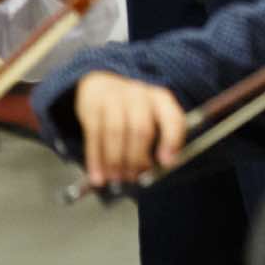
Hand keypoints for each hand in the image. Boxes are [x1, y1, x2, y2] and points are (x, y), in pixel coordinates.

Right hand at [72, 71, 186, 187]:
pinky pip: (94, 136)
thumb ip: (161, 140)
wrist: (102, 85)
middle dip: (137, 158)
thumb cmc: (134, 110)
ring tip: (117, 179)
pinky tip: (98, 177)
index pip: (172, 118)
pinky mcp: (92, 107)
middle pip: (141, 128)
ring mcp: (114, 98)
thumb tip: (163, 168)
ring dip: (116, 161)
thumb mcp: (153, 117)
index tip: (167, 163)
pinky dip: (96, 160)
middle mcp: (139, 95)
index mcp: (161, 99)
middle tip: (134, 177)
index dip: (171, 140)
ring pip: (115, 132)